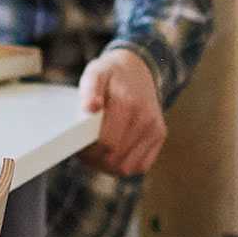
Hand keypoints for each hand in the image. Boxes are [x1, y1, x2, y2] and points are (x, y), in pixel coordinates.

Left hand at [79, 48, 167, 176]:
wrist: (137, 68)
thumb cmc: (110, 74)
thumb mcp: (96, 73)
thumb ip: (90, 90)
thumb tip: (90, 108)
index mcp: (128, 103)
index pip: (107, 143)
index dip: (88, 150)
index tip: (78, 144)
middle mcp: (146, 118)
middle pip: (115, 158)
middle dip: (95, 160)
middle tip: (83, 151)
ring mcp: (155, 129)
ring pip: (127, 168)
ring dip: (108, 167)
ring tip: (96, 153)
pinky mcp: (159, 136)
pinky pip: (141, 166)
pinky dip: (124, 166)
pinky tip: (112, 155)